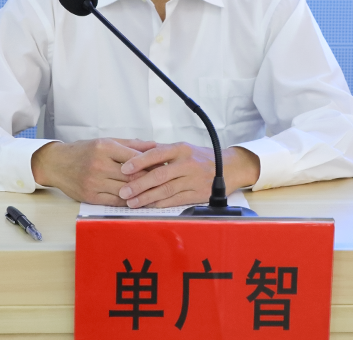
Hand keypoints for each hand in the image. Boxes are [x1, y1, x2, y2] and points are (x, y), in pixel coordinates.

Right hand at [30, 138, 155, 205]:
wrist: (56, 164)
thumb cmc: (83, 151)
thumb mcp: (105, 142)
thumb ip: (131, 144)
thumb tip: (155, 145)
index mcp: (104, 148)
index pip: (134, 158)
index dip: (151, 164)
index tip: (162, 167)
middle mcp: (99, 165)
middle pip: (132, 176)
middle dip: (149, 179)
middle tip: (163, 181)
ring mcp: (94, 182)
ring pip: (125, 190)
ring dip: (141, 193)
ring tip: (154, 192)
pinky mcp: (90, 197)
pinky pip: (115, 201)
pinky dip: (128, 201)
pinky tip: (137, 199)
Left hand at [117, 144, 260, 207]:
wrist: (229, 168)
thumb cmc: (200, 157)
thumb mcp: (182, 148)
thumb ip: (160, 151)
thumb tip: (135, 151)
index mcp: (181, 149)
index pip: (156, 154)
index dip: (139, 162)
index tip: (124, 169)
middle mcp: (187, 164)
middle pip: (159, 175)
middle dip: (139, 184)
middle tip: (123, 191)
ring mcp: (193, 180)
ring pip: (166, 190)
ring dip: (146, 197)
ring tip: (131, 202)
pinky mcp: (197, 195)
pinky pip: (175, 201)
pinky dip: (160, 204)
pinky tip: (148, 206)